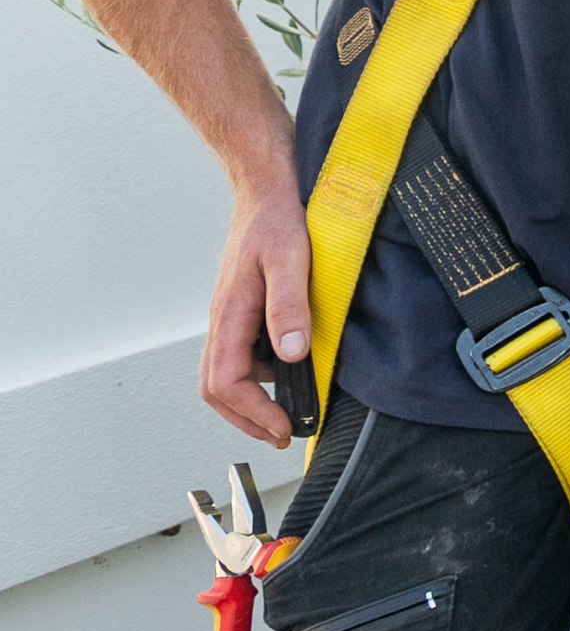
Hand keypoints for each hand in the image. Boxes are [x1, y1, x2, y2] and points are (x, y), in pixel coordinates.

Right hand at [201, 174, 311, 445]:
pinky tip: (287, 377)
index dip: (253, 412)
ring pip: (224, 375)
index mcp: (230, 314)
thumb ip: (289, 306)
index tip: (283, 427)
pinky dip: (257, 379)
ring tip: (285, 415)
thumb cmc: (276, 223)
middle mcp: (223, 322)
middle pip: (216, 389)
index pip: (226, 381)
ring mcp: (230, 319)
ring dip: (249, 403)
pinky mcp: (241, 314)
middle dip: (246, 419)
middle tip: (281, 435)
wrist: (265, 195)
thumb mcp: (292, 260)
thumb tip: (291, 354)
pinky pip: (238, 357)